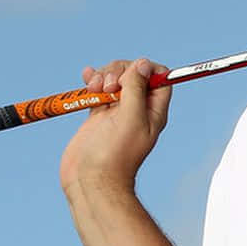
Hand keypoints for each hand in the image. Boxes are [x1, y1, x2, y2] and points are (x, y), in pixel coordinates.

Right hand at [59, 58, 171, 195]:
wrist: (91, 180)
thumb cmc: (114, 155)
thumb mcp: (131, 117)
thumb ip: (137, 89)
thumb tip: (143, 64)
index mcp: (153, 110)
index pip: (160, 78)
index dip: (146, 69)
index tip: (130, 75)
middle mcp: (137, 109)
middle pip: (134, 74)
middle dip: (119, 71)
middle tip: (109, 87)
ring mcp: (116, 112)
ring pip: (114, 79)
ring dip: (103, 75)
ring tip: (93, 88)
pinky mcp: (98, 116)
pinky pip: (98, 90)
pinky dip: (92, 80)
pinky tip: (86, 77)